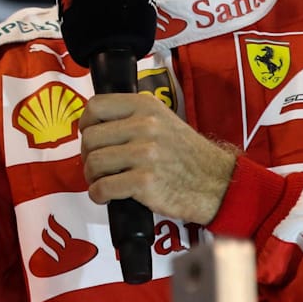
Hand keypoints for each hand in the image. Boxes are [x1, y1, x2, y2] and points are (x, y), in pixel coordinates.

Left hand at [78, 92, 237, 223]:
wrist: (217, 183)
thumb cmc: (186, 155)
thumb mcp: (163, 120)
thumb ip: (132, 116)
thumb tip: (93, 124)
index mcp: (146, 106)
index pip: (96, 105)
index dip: (86, 123)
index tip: (88, 135)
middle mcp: (145, 126)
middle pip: (90, 137)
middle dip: (87, 155)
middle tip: (97, 165)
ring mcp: (145, 153)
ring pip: (94, 162)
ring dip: (92, 176)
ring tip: (102, 181)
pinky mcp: (145, 182)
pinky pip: (104, 187)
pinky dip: (98, 194)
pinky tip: (105, 196)